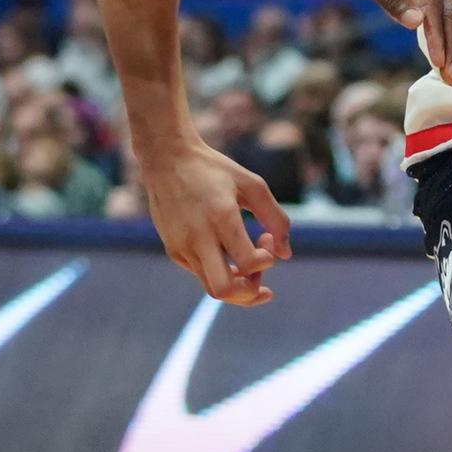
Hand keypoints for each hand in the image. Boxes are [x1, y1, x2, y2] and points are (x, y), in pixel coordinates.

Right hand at [137, 138, 292, 305]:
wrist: (166, 159)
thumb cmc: (214, 170)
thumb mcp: (252, 184)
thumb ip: (275, 218)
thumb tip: (285, 255)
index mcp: (220, 217)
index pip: (248, 263)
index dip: (266, 260)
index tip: (267, 239)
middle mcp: (197, 237)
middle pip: (224, 290)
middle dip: (250, 292)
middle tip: (260, 276)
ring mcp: (181, 247)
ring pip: (212, 289)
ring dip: (237, 285)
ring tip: (248, 265)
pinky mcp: (173, 251)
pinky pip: (201, 275)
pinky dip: (220, 272)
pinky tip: (227, 251)